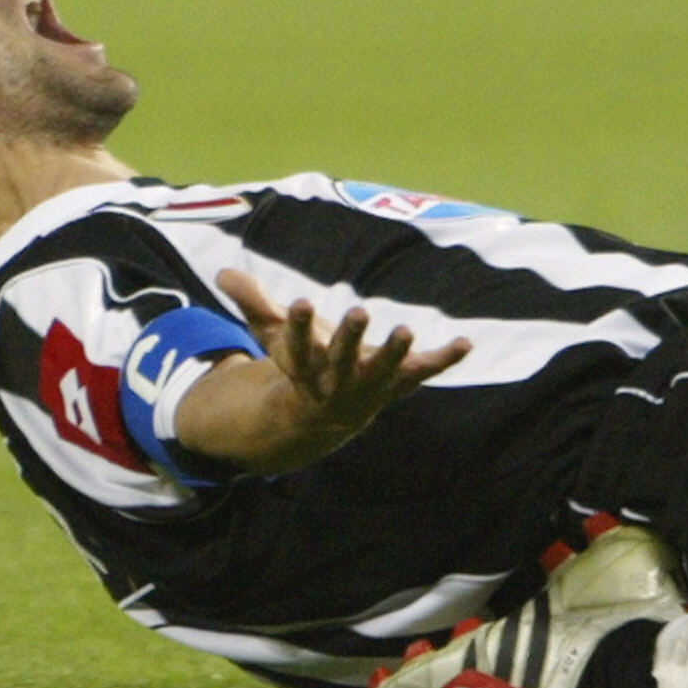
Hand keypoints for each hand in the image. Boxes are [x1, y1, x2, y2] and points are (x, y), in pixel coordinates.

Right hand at [216, 270, 471, 430]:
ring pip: (383, 371)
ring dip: (395, 352)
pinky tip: (465, 343)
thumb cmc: (301, 365)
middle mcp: (337, 377)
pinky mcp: (397, 383)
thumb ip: (253, 302)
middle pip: (343, 359)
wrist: (323, 416)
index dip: (298, 325)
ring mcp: (370, 384)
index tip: (300, 303)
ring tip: (405, 330)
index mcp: (305, 363)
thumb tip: (222, 271)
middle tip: (359, 312)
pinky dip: (444, 359)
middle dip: (350, 338)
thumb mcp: (272, 334)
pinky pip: (422, 373)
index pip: (298, 342)